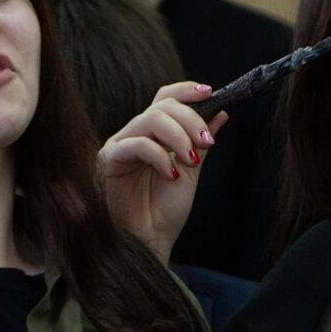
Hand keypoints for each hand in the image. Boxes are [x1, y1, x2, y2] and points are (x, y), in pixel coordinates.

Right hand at [97, 82, 228, 262]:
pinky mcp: (109, 159)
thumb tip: (221, 112)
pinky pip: (137, 144)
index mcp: (153, 134)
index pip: (165, 98)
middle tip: (207, 143)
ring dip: (179, 137)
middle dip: (191, 120)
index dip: (186, 90)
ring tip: (191, 161)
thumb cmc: (165, 210)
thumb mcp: (191, 170)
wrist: (150, 241)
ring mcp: (120, 145)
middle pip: (163, 106)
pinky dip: (159, 156)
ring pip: (152, 120)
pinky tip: (170, 175)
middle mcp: (135, 134)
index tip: (209, 92)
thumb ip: (200, 141)